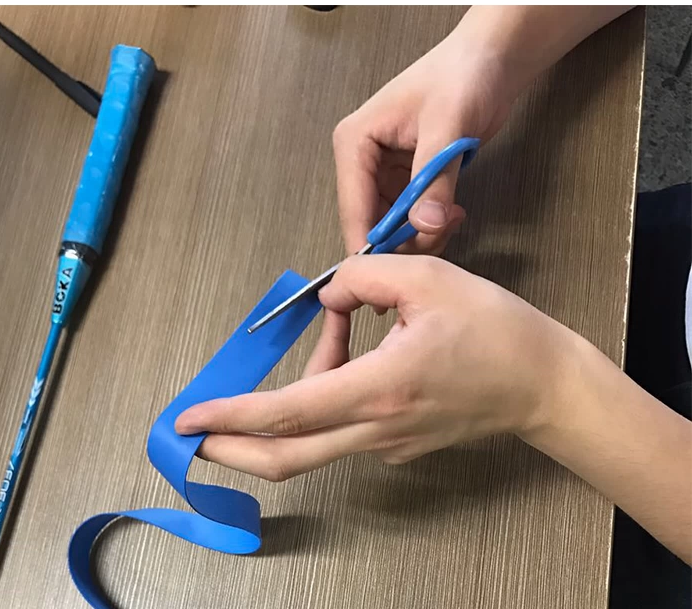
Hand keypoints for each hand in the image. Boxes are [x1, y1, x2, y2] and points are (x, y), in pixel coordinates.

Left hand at [175, 255, 579, 480]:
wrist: (543, 384)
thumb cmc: (495, 329)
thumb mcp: (427, 279)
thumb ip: (363, 278)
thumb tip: (328, 292)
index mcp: (380, 388)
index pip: (288, 412)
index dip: (232, 417)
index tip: (191, 419)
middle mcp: (376, 428)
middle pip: (286, 455)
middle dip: (230, 449)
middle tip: (191, 435)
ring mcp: (386, 445)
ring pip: (313, 439)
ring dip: (290, 399)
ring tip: (334, 330)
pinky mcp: (395, 445)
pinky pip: (342, 428)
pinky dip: (324, 399)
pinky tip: (348, 356)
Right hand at [333, 30, 512, 256]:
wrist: (490, 60)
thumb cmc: (461, 78)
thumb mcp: (446, 129)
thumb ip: (434, 181)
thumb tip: (425, 226)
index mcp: (354, 143)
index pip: (353, 206)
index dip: (370, 243)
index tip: (390, 275)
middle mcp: (362, 161)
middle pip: (370, 221)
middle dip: (402, 239)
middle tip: (439, 237)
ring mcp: (383, 172)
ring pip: (391, 225)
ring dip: (420, 233)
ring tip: (452, 219)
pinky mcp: (406, 179)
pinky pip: (410, 216)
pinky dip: (430, 223)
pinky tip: (453, 213)